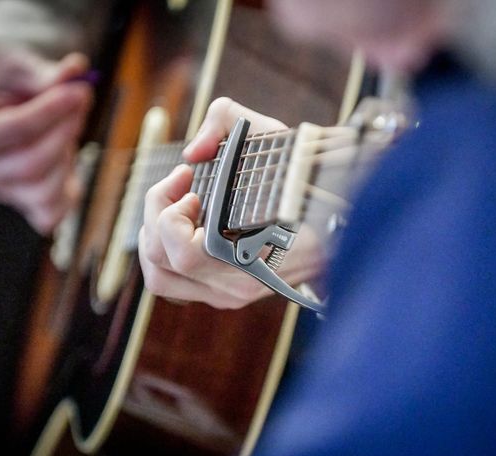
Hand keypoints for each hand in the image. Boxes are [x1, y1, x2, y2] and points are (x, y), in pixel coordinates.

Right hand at [0, 46, 93, 234]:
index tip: (79, 90)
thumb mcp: (19, 65)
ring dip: (69, 154)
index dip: (49, 112)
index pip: (10, 133)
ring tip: (71, 121)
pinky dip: (69, 190)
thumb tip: (76, 71)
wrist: (5, 97)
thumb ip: (45, 74)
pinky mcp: (26, 206)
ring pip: (45, 191)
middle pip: (31, 165)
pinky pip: (52, 214)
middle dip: (64, 130)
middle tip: (82, 97)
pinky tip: (69, 159)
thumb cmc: (7, 79)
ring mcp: (2, 193)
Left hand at [138, 97, 324, 308]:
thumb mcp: (271, 134)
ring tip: (174, 208)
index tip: (193, 185)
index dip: (172, 211)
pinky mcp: (224, 296)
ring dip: (154, 238)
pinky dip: (164, 254)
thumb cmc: (305, 177)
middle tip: (181, 186)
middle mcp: (237, 284)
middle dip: (158, 212)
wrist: (341, 217)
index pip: (183, 251)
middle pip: (160, 260)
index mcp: (250, 256)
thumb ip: (223, 120)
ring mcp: (230, 296)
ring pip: (158, 279)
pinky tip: (184, 227)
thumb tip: (193, 153)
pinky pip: (171, 284)